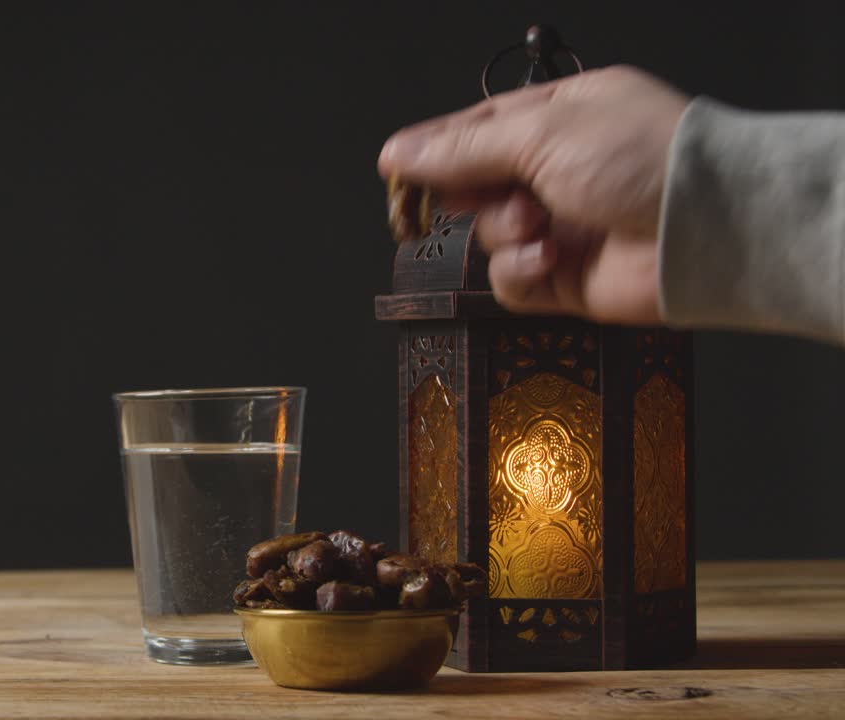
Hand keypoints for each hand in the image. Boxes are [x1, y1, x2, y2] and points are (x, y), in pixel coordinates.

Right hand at [377, 66, 689, 324]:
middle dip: (466, 193)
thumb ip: (462, 148)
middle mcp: (562, 168)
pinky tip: (547, 259)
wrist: (706, 230)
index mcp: (562, 115)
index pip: (479, 128)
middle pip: (477, 183)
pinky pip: (512, 280)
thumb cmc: (639, 159)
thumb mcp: (541, 133)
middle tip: (458, 197)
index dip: (435, 149)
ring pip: (490, 234)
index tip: (395, 169)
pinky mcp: (569, 278)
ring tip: (537, 226)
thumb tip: (396, 152)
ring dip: (504, 232)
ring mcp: (565, 224)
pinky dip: (520, 271)